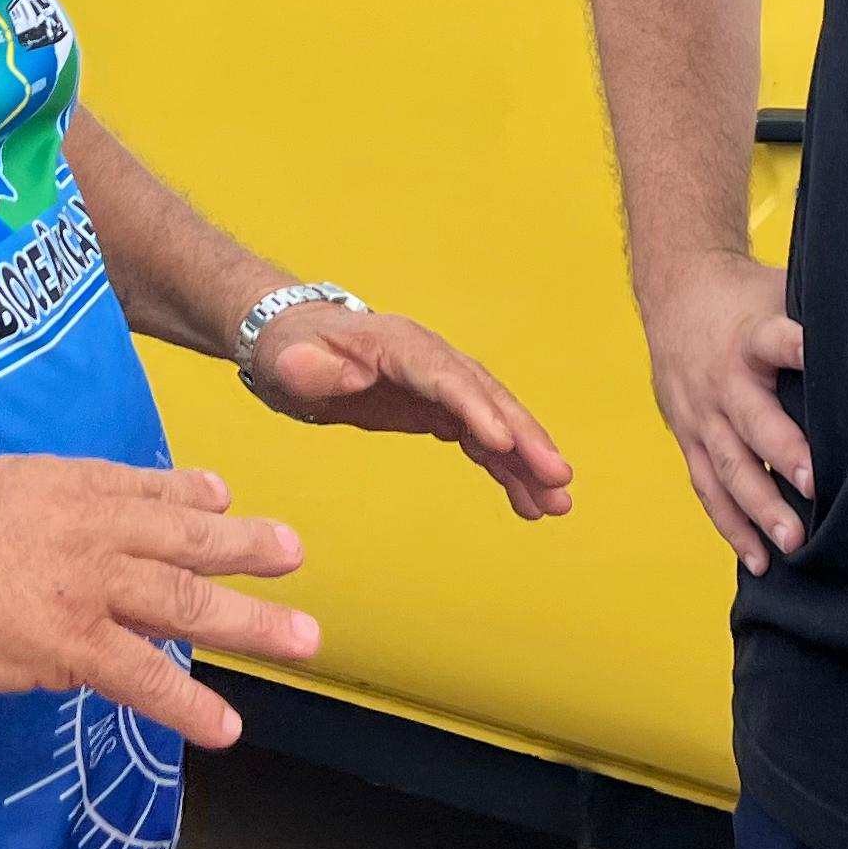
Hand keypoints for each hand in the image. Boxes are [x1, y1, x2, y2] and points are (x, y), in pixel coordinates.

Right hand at [0, 456, 315, 748]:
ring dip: (251, 622)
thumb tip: (40, 545)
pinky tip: (226, 727)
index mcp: (57, 487)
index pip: (137, 488)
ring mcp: (85, 585)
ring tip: (303, 639)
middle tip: (295, 551)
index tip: (222, 494)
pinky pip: (142, 678)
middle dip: (244, 547)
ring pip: (185, 601)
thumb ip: (22, 515)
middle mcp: (86, 528)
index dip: (187, 493)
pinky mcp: (68, 642)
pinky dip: (189, 705)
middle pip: (183, 538)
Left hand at [247, 303, 574, 520]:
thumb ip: (309, 368)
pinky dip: (508, 470)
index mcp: (400, 345)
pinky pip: (482, 441)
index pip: (447, 378)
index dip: (478, 409)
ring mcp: (440, 385)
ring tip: (558, 504)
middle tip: (559, 478)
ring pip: (496, 422)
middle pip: (488, 398)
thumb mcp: (288, 359)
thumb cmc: (290, 350)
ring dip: (529, 462)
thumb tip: (332, 374)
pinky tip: (530, 502)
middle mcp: (432, 360)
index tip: (506, 443)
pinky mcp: (439, 410)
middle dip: (526, 438)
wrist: (291, 345)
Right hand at [640, 253, 807, 573]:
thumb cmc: (748, 297)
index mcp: (751, 335)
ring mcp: (701, 414)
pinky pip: (709, 488)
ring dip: (760, 509)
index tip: (821, 363)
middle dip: (784, 455)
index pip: (775, 339)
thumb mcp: (781, 290)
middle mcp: (724, 379)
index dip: (797, 348)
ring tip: (793, 543)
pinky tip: (759, 560)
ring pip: (730, 466)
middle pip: (753, 419)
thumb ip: (821, 316)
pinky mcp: (687, 438)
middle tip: (817, 488)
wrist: (675, 291)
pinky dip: (732, 526)